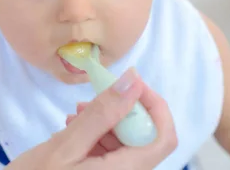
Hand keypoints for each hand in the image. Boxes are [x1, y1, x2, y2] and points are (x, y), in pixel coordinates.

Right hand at [6, 68, 177, 169]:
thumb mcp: (66, 146)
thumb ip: (101, 114)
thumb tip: (132, 80)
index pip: (163, 137)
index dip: (154, 106)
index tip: (128, 83)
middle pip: (144, 136)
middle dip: (121, 110)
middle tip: (90, 97)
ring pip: (125, 141)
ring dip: (105, 120)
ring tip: (75, 113)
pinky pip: (109, 149)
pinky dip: (95, 133)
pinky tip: (72, 126)